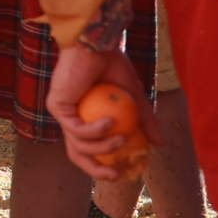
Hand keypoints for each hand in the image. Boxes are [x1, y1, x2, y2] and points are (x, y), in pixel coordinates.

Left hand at [49, 43, 153, 179]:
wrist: (95, 42)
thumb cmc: (111, 64)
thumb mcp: (134, 98)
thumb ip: (144, 120)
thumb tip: (160, 144)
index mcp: (85, 116)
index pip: (89, 149)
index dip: (104, 165)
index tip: (124, 173)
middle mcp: (70, 116)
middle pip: (77, 155)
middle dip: (96, 171)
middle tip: (117, 175)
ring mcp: (62, 112)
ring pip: (78, 147)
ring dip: (104, 148)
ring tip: (123, 137)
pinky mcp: (56, 106)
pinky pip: (77, 129)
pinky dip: (96, 131)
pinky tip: (110, 121)